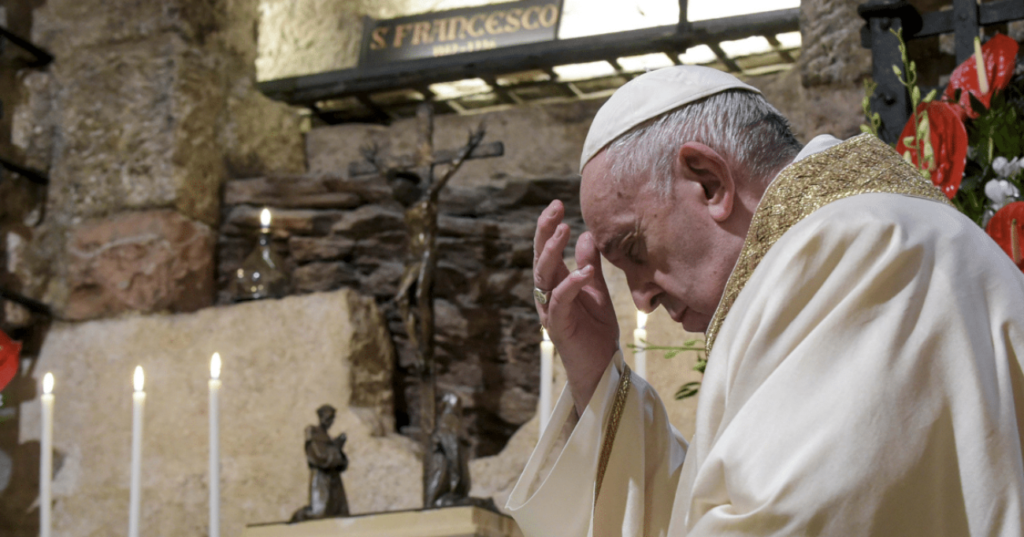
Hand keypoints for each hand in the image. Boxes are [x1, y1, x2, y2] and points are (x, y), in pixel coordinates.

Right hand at [534, 200, 618, 414]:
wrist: (602, 367)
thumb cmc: (597, 330)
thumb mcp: (597, 291)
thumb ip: (589, 265)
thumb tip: (586, 234)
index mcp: (556, 283)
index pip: (547, 250)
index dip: (549, 227)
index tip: (557, 204)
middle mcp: (548, 294)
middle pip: (539, 258)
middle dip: (545, 232)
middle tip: (555, 209)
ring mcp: (550, 310)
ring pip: (543, 277)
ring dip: (552, 252)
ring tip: (564, 230)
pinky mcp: (559, 327)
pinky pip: (560, 302)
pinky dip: (570, 285)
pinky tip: (584, 272)